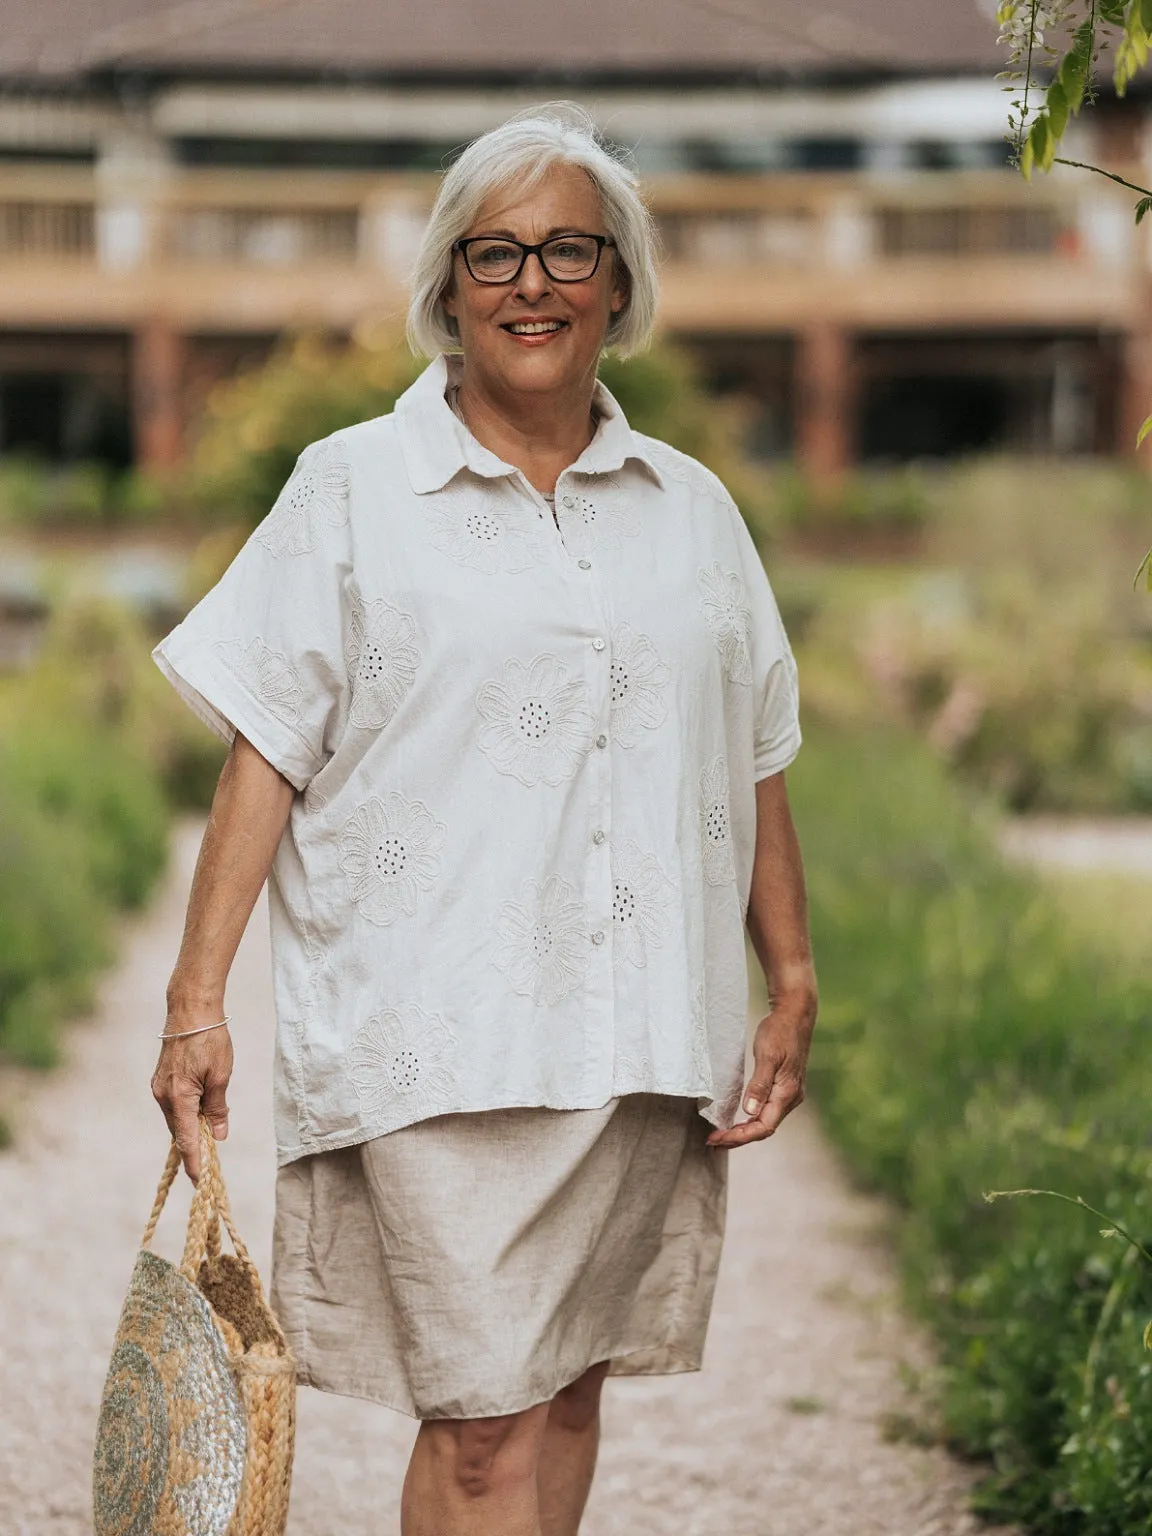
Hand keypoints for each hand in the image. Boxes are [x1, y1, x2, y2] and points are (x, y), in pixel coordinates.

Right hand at [151, 1022, 233, 1181]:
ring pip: (177, 1119)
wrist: (190, 1010)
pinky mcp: (160, 1080)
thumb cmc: (210, 1039)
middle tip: (210, 1165)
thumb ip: (218, 1108)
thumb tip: (217, 1136)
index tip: (200, 1183)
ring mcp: (159, 1088)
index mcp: (179, 1097)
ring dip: (191, 1128)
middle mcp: (163, 1096)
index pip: (186, 1140)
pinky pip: (174, 1105)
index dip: (194, 1163)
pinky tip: (201, 1113)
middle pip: (179, 1132)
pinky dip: (186, 1113)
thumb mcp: (221, 1075)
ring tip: (210, 1136)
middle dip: (194, 1147)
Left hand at [706, 991, 815, 1148]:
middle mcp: (791, 1098)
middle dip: (738, 1137)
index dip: (740, 1136)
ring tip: (721, 1134)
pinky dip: (750, 1119)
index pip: (763, 1127)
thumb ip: (759, 1084)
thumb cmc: (780, 1032)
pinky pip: (767, 1111)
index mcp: (787, 1093)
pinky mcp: (784, 1087)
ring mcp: (789, 1093)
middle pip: (764, 1128)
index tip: (717, 1138)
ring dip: (744, 1130)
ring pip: (766, 1121)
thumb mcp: (767, 1055)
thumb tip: (749, 1112)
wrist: (795, 1014)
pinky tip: (738, 1119)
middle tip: (712, 1140)